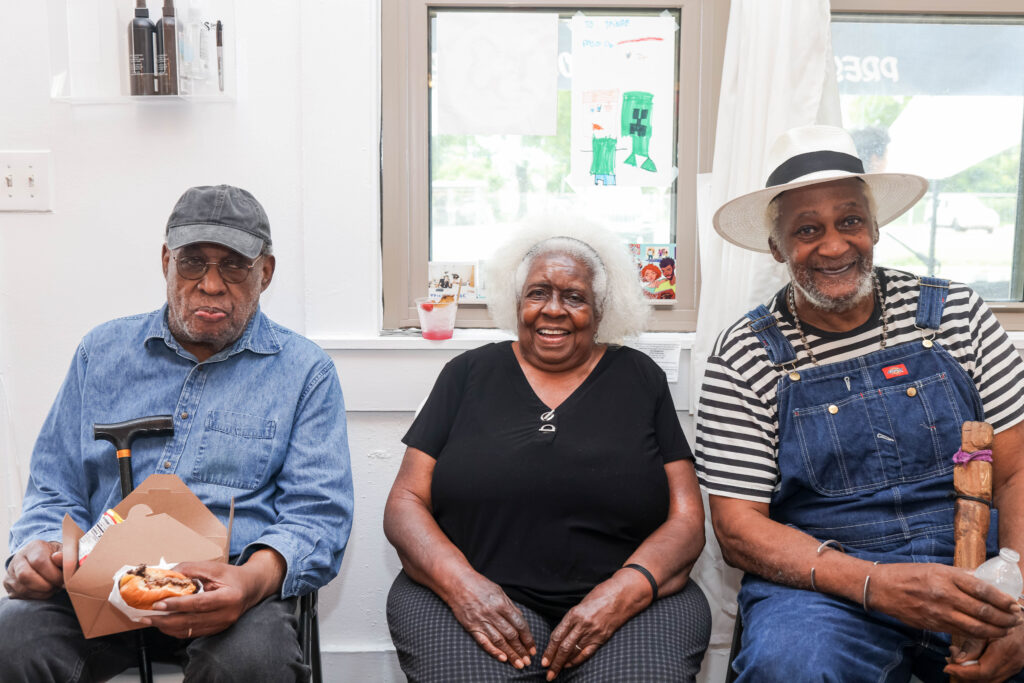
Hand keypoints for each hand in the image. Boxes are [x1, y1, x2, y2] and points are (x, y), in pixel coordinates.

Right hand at [3, 540, 62, 598]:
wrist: (41, 560)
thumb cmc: (56, 557)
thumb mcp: (64, 553)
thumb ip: (65, 556)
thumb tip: (58, 557)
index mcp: (33, 547)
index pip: (39, 561)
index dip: (53, 574)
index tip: (64, 579)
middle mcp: (18, 558)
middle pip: (25, 576)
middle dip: (46, 585)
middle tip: (58, 585)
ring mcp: (11, 572)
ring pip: (23, 589)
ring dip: (43, 592)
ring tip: (53, 587)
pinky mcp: (9, 585)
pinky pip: (21, 596)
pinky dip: (37, 596)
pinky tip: (45, 590)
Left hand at [139, 560, 267, 638]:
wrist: (251, 588)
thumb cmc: (232, 576)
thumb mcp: (214, 567)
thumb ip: (191, 569)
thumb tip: (166, 574)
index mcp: (228, 597)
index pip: (199, 603)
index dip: (177, 605)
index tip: (158, 604)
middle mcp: (226, 615)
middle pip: (191, 621)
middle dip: (165, 620)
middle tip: (146, 616)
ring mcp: (222, 625)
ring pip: (189, 631)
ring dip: (167, 626)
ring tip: (151, 620)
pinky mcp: (216, 630)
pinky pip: (192, 633)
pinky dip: (176, 629)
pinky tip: (164, 623)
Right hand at [445, 570, 535, 668]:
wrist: (458, 584)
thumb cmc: (480, 586)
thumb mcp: (499, 592)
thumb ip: (510, 607)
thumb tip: (521, 620)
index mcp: (501, 604)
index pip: (519, 624)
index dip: (528, 638)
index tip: (532, 648)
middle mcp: (492, 613)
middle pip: (511, 635)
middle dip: (521, 650)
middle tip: (528, 660)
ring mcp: (481, 621)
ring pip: (499, 641)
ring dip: (511, 654)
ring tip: (519, 664)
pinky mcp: (472, 627)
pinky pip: (484, 642)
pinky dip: (494, 651)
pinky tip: (502, 658)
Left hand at [541, 570, 648, 680]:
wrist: (622, 595)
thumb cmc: (600, 596)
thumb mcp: (581, 604)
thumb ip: (572, 619)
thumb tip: (561, 634)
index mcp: (574, 613)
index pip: (557, 636)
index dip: (549, 650)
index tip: (543, 661)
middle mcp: (582, 624)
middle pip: (564, 647)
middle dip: (554, 662)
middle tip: (548, 673)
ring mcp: (593, 632)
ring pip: (574, 652)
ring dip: (563, 664)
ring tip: (556, 672)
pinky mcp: (602, 638)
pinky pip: (587, 653)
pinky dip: (577, 660)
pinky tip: (570, 665)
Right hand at [869, 563, 1021, 639]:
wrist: (882, 588)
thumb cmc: (908, 574)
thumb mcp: (935, 568)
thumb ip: (960, 574)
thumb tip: (983, 578)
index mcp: (946, 576)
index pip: (982, 589)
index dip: (1002, 599)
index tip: (1014, 603)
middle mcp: (944, 594)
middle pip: (982, 611)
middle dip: (1004, 618)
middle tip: (1016, 619)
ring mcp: (938, 612)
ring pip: (975, 626)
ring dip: (995, 630)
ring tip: (1005, 629)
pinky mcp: (933, 625)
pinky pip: (960, 632)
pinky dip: (978, 634)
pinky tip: (986, 633)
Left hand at [945, 622, 1023, 680]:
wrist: (1023, 620)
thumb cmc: (1002, 617)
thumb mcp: (985, 626)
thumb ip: (972, 644)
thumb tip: (957, 661)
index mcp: (1005, 651)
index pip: (982, 672)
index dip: (962, 672)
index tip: (947, 668)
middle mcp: (1012, 663)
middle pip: (984, 680)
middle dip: (964, 674)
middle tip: (950, 660)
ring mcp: (1015, 667)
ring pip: (989, 681)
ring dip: (971, 675)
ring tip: (957, 660)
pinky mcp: (1014, 667)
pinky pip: (995, 677)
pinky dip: (980, 673)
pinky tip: (969, 661)